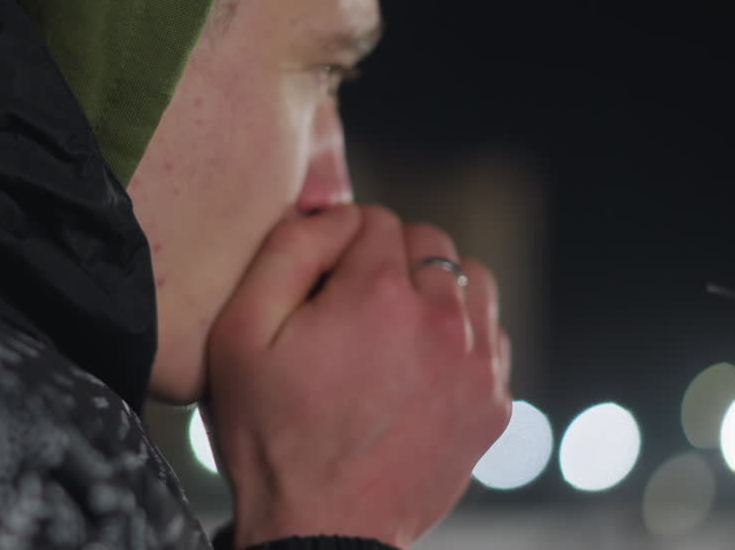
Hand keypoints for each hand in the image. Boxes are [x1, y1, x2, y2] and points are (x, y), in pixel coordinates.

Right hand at [204, 204, 512, 548]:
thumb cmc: (271, 435)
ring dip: (434, 288)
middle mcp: (441, 319)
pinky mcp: (493, 404)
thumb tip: (334, 215)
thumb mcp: (240, 332)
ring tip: (393, 328)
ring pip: (470, 279)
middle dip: (387, 260)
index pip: (373, 218)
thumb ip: (288, 249)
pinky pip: (491, 334)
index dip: (338, 245)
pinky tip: (420, 365)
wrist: (321, 530)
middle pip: (426, 240)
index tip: (320, 286)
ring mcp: (476, 364)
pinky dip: (461, 335)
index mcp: (378, 293)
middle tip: (350, 308)